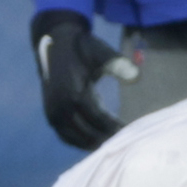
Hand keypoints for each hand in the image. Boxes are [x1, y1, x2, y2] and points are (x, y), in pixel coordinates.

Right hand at [32, 10, 138, 149]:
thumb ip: (119, 64)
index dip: (116, 127)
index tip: (132, 131)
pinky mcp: (50, 115)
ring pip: (76, 139)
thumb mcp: (102, 52)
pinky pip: (65, 137)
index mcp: (74, 93)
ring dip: (95, 143)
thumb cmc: (83, 48)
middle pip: (88, 133)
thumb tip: (137, 77)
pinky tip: (98, 142)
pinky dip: (81, 142)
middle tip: (128, 141)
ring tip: (115, 143)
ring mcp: (52, 113)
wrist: (56, 43)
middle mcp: (60, 107)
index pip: (99, 119)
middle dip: (108, 138)